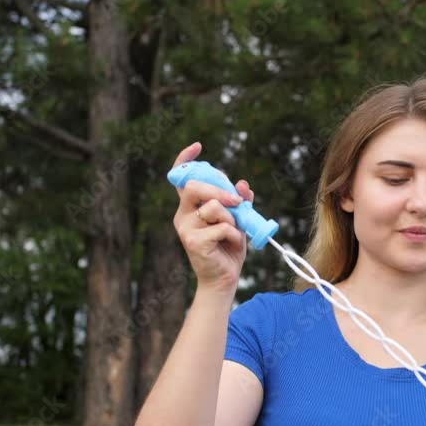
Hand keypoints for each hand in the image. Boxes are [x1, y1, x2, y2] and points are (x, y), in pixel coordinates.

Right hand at [171, 142, 255, 293]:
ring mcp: (185, 228)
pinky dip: (234, 235)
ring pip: (214, 207)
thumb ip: (240, 201)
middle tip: (237, 201)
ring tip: (233, 232)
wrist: (224, 279)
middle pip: (196, 186)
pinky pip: (222, 227)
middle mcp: (183, 215)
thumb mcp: (238, 220)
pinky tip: (230, 245)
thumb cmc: (228, 248)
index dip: (186, 159)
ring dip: (232, 218)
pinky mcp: (193, 242)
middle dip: (220, 189)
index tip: (198, 146)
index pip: (182, 178)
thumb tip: (244, 184)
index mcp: (191, 207)